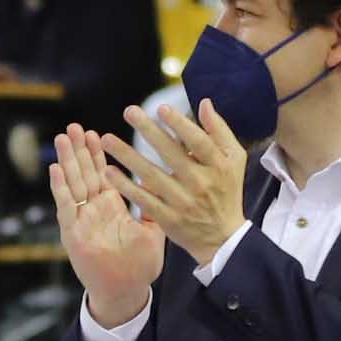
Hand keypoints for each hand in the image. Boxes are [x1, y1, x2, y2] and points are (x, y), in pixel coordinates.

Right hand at [50, 125, 166, 324]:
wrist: (127, 292)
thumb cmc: (139, 266)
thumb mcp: (152, 230)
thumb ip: (152, 206)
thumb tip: (161, 182)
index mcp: (111, 208)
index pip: (102, 174)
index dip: (98, 153)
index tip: (96, 132)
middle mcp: (94, 211)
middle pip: (84, 174)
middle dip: (79, 150)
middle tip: (74, 126)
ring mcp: (82, 221)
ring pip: (72, 184)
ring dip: (67, 161)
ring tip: (62, 138)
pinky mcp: (73, 234)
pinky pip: (66, 207)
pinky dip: (61, 188)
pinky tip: (56, 168)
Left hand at [98, 100, 249, 266]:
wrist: (222, 237)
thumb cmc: (227, 190)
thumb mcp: (234, 159)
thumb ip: (219, 131)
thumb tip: (204, 103)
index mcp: (219, 166)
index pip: (198, 142)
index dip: (180, 125)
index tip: (160, 108)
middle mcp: (201, 183)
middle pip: (171, 154)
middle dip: (148, 131)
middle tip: (129, 111)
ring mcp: (183, 202)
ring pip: (151, 175)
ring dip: (127, 156)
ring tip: (106, 139)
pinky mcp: (168, 218)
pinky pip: (143, 199)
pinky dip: (126, 186)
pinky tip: (109, 171)